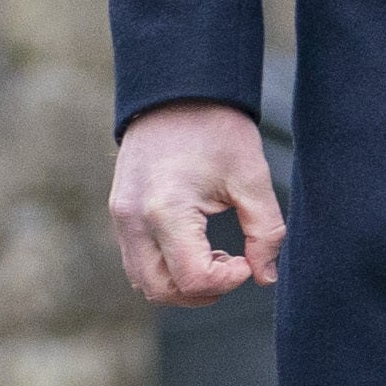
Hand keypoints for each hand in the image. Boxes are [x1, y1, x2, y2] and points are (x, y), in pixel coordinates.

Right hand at [110, 101, 284, 308]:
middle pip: (161, 290)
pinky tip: (198, 249)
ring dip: (183, 285)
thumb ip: (265, 232)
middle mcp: (133, 219)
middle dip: (203, 292)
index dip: (227, 282)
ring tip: (218, 260)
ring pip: (144, 281)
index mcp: (165, 210)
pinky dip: (167, 269)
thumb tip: (266, 276)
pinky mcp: (119, 213)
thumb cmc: (216, 129)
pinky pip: (137, 261)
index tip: (248, 262)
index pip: (192, 278)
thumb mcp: (251, 177)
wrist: (176, 93)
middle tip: (235, 268)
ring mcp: (120, 218)